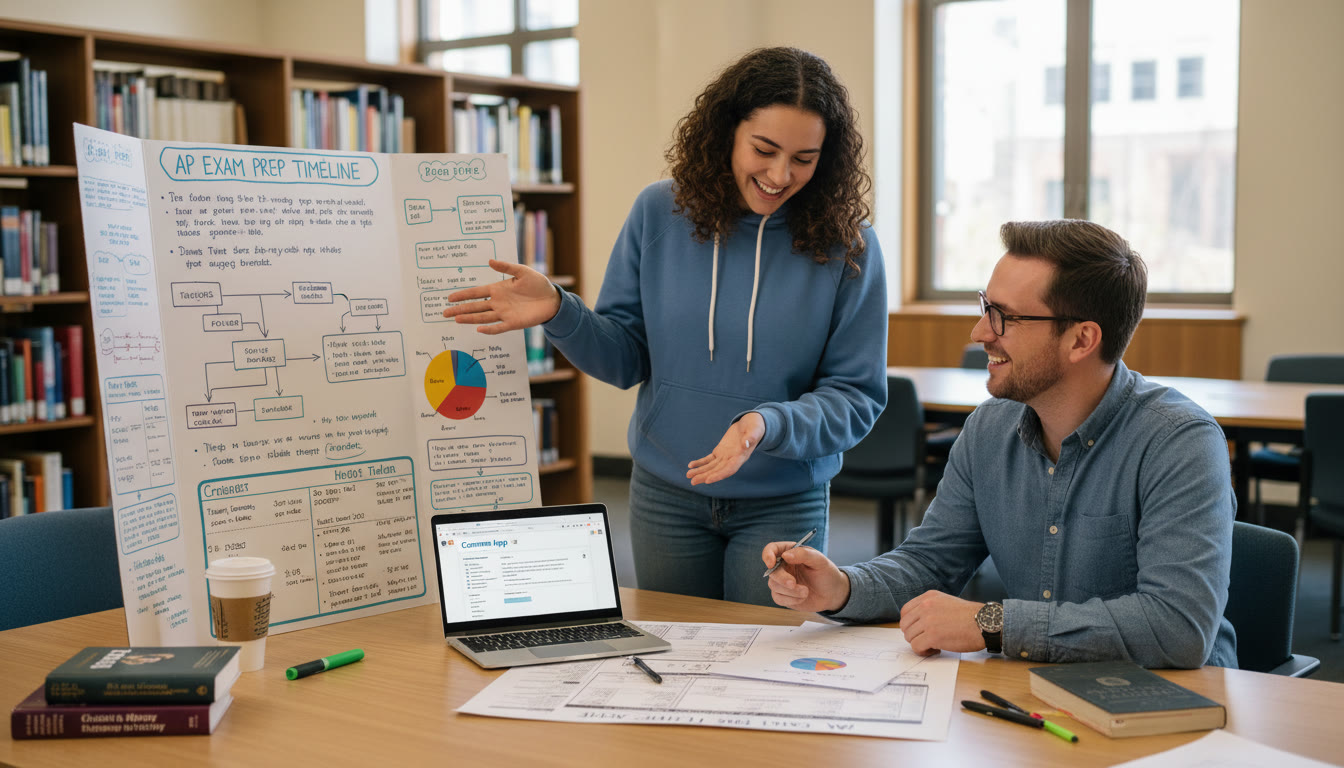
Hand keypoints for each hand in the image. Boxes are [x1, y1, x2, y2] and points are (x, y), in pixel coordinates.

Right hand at [441, 259, 561, 333]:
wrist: (552, 299)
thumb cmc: (538, 284)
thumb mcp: (522, 271)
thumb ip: (506, 267)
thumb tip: (490, 261)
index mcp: (498, 289)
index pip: (476, 293)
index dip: (463, 295)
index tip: (450, 298)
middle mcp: (498, 302)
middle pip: (475, 307)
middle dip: (460, 309)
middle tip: (444, 312)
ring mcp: (504, 313)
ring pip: (483, 317)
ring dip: (470, 318)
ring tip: (456, 319)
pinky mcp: (513, 323)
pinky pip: (499, 327)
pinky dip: (489, 329)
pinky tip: (479, 329)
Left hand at [686, 412, 764, 484]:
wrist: (752, 424)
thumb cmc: (755, 426)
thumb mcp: (755, 430)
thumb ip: (751, 437)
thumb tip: (746, 444)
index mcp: (741, 456)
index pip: (729, 469)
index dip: (719, 475)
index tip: (708, 480)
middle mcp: (733, 459)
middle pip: (718, 470)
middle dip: (705, 476)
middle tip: (693, 481)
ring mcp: (726, 456)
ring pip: (712, 466)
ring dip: (700, 471)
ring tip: (688, 475)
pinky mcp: (720, 451)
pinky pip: (709, 459)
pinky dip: (700, 462)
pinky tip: (691, 465)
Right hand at [763, 542, 849, 612]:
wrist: (833, 594)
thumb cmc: (827, 574)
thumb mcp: (820, 561)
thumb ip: (803, 554)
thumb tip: (785, 555)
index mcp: (790, 552)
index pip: (772, 549)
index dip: (767, 555)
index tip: (771, 563)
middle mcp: (783, 566)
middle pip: (771, 570)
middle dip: (782, 579)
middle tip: (794, 584)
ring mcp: (782, 581)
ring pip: (774, 585)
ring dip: (790, 591)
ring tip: (806, 591)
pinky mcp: (784, 595)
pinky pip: (778, 598)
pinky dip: (791, 599)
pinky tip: (802, 598)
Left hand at [898, 590, 985, 654]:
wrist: (985, 623)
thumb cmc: (970, 616)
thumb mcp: (946, 602)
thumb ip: (930, 608)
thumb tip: (917, 623)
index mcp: (929, 597)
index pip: (905, 611)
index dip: (910, 624)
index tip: (918, 630)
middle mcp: (926, 606)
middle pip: (905, 625)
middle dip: (914, 635)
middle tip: (927, 639)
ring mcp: (928, 620)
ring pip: (909, 637)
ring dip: (919, 643)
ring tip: (933, 645)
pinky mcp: (932, 635)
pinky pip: (916, 646)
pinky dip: (923, 651)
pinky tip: (935, 649)